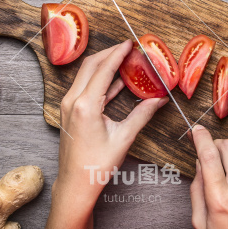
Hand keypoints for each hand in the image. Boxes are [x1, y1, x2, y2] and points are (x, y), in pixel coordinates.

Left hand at [40, 40, 167, 228]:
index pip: (104, 69)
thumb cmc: (97, 166)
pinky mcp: (69, 111)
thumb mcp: (124, 138)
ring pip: (86, 74)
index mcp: (86, 105)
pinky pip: (84, 87)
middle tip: (128, 47)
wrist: (75, 184)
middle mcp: (73, 101)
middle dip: (110, 53)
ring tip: (124, 60)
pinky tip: (117, 80)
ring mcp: (68, 105)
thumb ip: (142, 115)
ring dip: (104, 65)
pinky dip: (100, 79)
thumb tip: (159, 100)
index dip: (118, 54)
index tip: (130, 43)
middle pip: (91, 65)